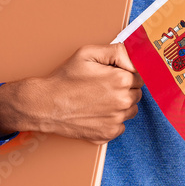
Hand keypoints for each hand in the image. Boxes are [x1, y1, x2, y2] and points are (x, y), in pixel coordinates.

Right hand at [0, 43, 142, 144]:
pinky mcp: (108, 134)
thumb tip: (134, 57)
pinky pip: (120, 126)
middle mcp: (123, 101)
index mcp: (121, 80)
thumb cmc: (65, 79)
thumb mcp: (87, 53)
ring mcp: (116, 120)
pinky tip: (96, 113)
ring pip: (130, 110)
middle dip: (124, 89)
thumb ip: (116, 51)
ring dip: (120, 105)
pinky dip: (111, 120)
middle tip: (103, 87)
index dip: (125, 74)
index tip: (112, 75)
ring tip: (99, 100)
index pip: (139, 76)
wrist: (45, 105)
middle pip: (136, 93)